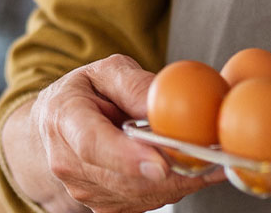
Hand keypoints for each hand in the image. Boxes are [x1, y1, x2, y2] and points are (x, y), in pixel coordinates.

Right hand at [23, 54, 223, 212]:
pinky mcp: (101, 206)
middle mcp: (67, 161)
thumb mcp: (105, 72)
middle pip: (123, 178)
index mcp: (64, 119)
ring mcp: (83, 189)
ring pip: (140, 195)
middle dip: (172, 171)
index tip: (160, 164)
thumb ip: (134, 84)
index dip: (127, 158)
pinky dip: (171, 187)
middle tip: (212, 156)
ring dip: (178, 180)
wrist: (58, 125)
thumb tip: (168, 102)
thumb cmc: (84, 94)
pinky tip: (186, 168)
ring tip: (207, 158)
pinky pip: (145, 203)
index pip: (93, 144)